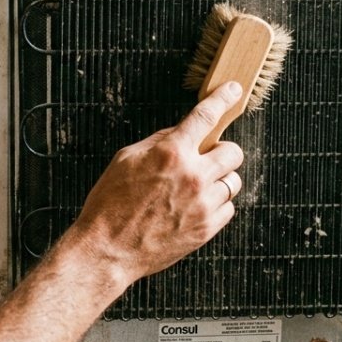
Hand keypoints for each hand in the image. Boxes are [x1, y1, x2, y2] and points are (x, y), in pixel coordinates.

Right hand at [63, 82, 246, 286]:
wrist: (108, 249)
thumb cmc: (110, 205)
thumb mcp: (125, 159)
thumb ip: (157, 142)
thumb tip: (179, 134)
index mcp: (170, 153)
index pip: (206, 116)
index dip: (223, 99)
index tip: (233, 91)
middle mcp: (192, 176)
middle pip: (233, 151)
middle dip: (222, 151)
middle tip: (206, 158)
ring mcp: (203, 204)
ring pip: (233, 181)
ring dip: (219, 179)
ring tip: (196, 188)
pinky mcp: (207, 228)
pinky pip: (228, 207)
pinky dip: (217, 204)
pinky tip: (196, 206)